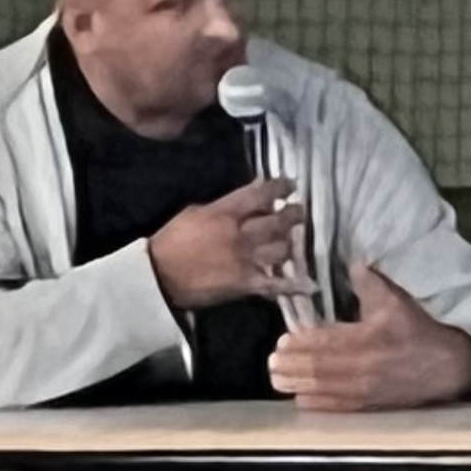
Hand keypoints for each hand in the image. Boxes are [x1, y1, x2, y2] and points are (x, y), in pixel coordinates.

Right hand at [150, 181, 306, 310]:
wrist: (159, 277)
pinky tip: (310, 285)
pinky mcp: (247, 284)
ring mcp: (246, 260)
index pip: (260, 194)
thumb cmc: (171, 242)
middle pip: (277, 221)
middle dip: (293, 215)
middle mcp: (241, 234)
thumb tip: (245, 200)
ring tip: (294, 241)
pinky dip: (295, 285)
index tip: (291, 185)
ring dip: (290, 244)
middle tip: (299, 212)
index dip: (280, 187)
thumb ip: (222, 206)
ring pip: (281, 249)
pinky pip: (277, 284)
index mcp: (225, 212)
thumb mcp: (194, 213)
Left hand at [268, 265, 470, 412]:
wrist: (450, 365)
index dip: (302, 343)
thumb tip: (352, 261)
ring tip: (277, 378)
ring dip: (298, 384)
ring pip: (324, 389)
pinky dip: (317, 404)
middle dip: (293, 365)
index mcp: (369, 338)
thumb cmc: (420, 328)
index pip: (327, 342)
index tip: (283, 339)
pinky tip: (300, 399)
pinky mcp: (372, 405)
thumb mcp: (397, 300)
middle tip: (271, 361)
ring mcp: (367, 390)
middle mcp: (364, 367)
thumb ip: (370, 282)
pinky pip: (339, 408)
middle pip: (319, 369)